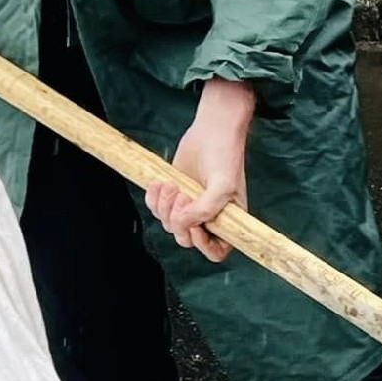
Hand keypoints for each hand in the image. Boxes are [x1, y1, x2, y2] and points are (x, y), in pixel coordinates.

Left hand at [146, 78, 255, 262]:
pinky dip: (154, 199)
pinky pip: (156, 210)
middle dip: (180, 220)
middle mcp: (208, 216)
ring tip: (171, 185)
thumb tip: (182, 224)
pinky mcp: (173, 194)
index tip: (196, 228)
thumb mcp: (223, 185)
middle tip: (183, 195)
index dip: (204, 245)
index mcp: (228, 219)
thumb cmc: (225, 155)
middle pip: (187, 239)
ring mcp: (189, 206)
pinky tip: (160, 183)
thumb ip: (205, 210)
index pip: (217, 251)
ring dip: (164, 207)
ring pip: (169, 225)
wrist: (212, 129)